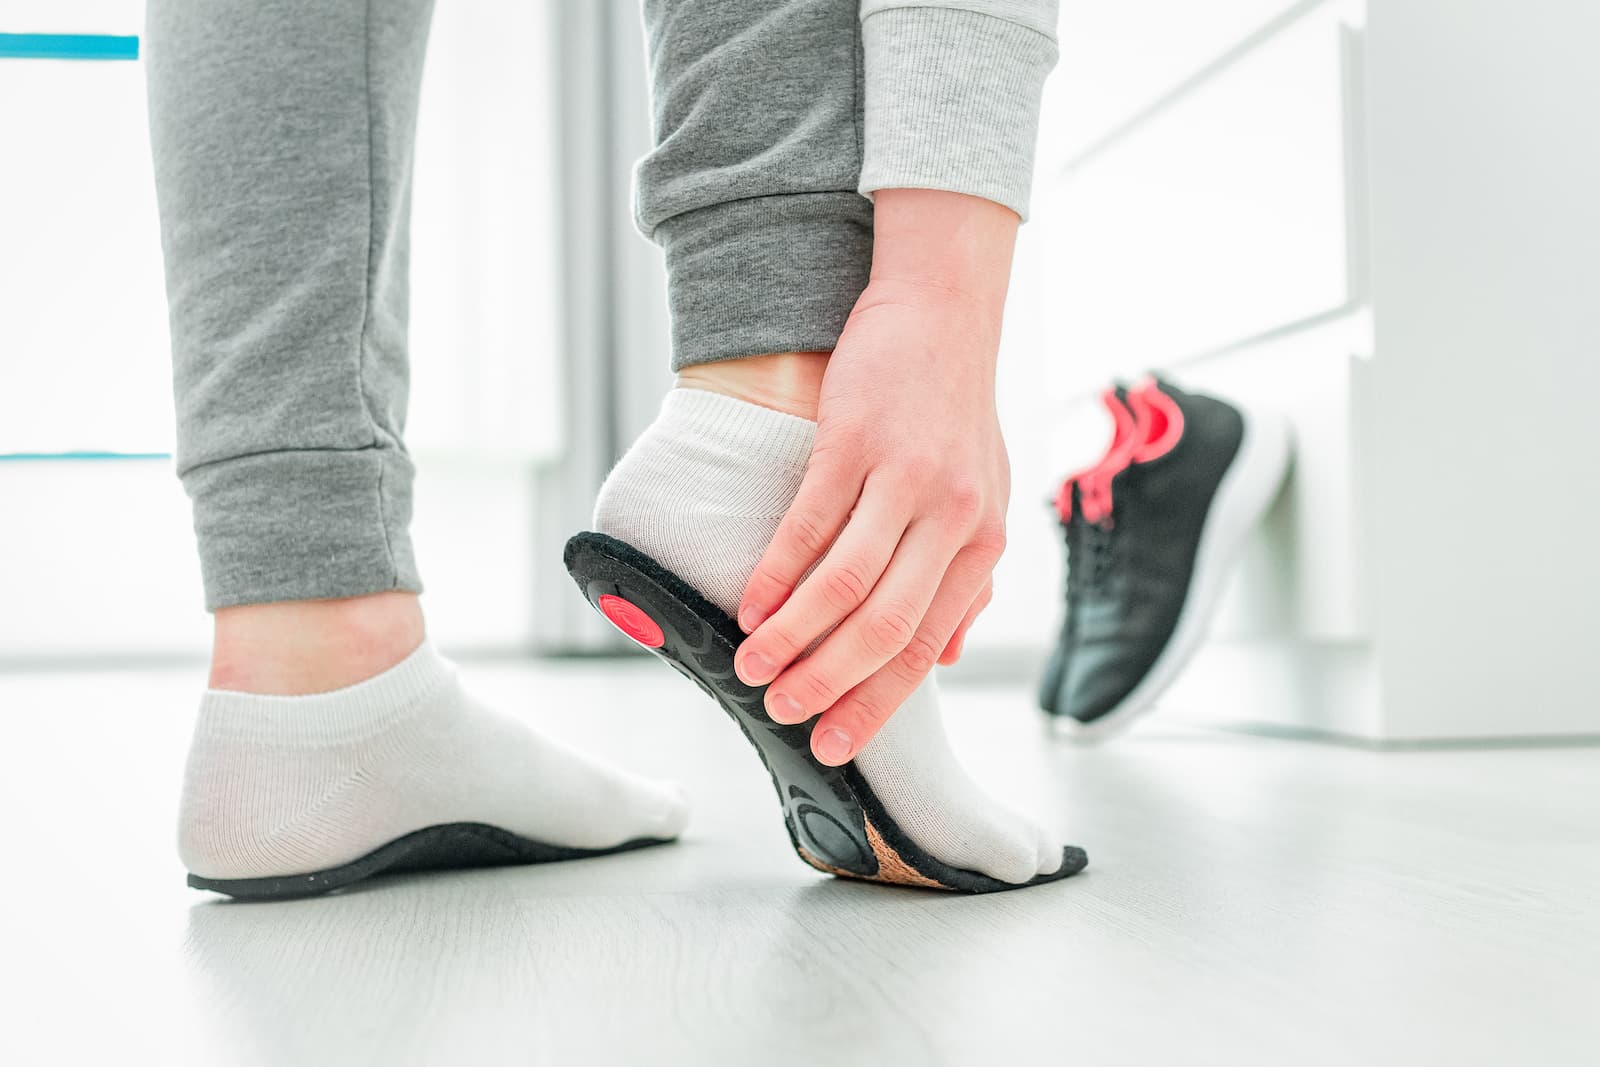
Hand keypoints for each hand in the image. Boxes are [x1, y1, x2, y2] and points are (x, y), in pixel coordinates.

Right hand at [732, 189, 1018, 764]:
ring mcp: (905, 478)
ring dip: (792, 637)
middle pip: (884, 627)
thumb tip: (950, 655)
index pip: (925, 644)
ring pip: (843, 584)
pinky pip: (811, 524)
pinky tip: (751, 605)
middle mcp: (954, 518)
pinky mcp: (856, 440)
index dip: (876, 701)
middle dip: (828, 683)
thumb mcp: (986, 498)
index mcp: (983, 543)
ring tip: (752, 669)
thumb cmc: (958, 411)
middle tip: (782, 715)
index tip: (834, 743)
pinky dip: (776, 573)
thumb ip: (968, 579)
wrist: (944, 312)